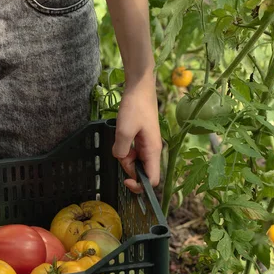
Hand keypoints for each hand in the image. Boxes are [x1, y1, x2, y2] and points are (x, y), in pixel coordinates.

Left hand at [112, 78, 161, 192]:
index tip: (126, 180)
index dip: (140, 185)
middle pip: (142, 172)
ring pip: (136, 163)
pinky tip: (122, 137)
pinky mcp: (141, 141)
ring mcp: (147, 146)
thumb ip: (122, 149)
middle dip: (128, 167)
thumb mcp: (124, 129)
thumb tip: (120, 158)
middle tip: (120, 152)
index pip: (152, 180)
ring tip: (121, 140)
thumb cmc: (135, 106)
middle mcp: (152, 151)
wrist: (139, 88)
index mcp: (153, 151)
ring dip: (125, 157)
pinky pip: (133, 153)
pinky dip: (125, 150)